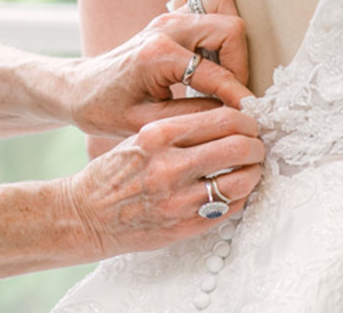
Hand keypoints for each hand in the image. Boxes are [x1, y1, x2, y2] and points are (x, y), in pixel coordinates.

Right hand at [62, 103, 265, 257]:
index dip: (245, 119)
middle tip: (256, 145)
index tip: (248, 122)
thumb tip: (226, 121)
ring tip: (249, 168)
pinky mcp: (185, 225)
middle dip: (256, 144)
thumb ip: (179, 130)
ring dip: (253, 172)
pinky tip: (232, 190)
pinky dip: (239, 197)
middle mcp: (170, 165)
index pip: (222, 117)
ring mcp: (179, 198)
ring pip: (242, 179)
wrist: (86, 214)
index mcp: (157, 134)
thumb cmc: (114, 173)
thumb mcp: (139, 137)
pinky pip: (230, 208)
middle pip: (238, 146)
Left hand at [65, 0, 252, 137]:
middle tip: (235, 94)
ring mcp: (167, 18)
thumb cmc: (104, 108)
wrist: (79, 89)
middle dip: (241, 63)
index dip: (239, 97)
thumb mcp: (148, 123)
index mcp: (158, 54)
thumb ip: (194, 116)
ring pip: (221, 6)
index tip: (251, 116)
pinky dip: (217, 26)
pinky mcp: (169, 18)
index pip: (218, 73)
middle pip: (230, 28)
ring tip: (224, 74)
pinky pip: (206, 5)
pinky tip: (210, 58)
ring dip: (231, 41)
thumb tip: (236, 115)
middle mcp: (166, 28)